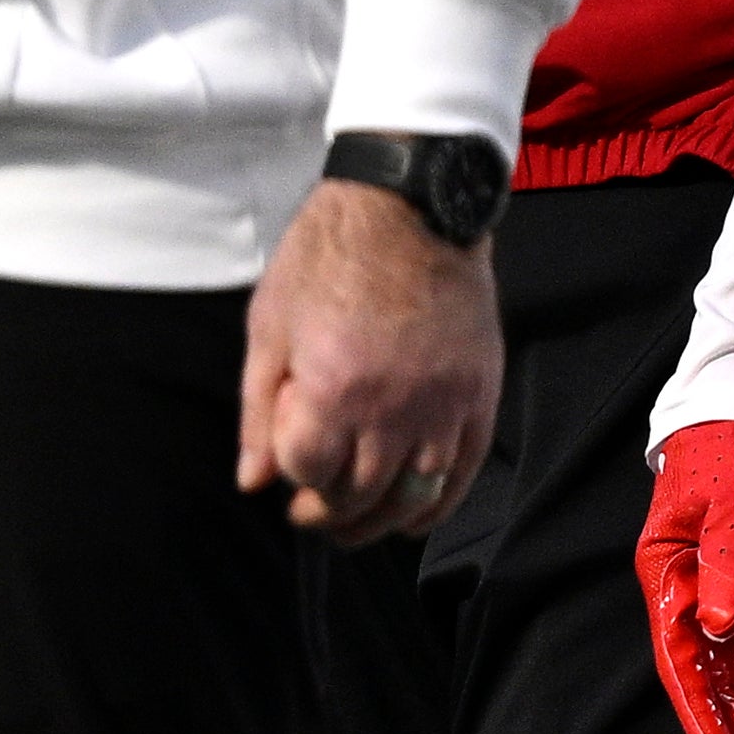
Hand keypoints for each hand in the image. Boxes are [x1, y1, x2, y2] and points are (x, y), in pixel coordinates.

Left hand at [237, 179, 499, 545]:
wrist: (412, 209)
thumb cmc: (327, 260)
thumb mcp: (270, 328)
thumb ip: (259, 412)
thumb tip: (254, 482)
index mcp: (333, 388)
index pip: (308, 472)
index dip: (293, 479)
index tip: (288, 473)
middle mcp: (392, 406)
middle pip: (358, 495)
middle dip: (327, 515)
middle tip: (311, 514)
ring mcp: (442, 403)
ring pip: (411, 495)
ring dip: (378, 522)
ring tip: (353, 524)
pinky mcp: (480, 394)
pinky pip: (462, 472)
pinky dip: (436, 505)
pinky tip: (412, 518)